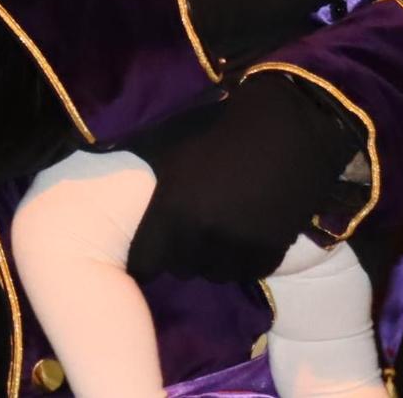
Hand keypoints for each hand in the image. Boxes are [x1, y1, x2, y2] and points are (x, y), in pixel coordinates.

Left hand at [128, 72, 361, 282]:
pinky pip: (249, 272)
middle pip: (180, 269)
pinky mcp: (271, 251)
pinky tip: (246, 234)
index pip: (144, 262)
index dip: (146, 257)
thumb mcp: (174, 154)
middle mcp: (203, 235)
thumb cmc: (222, 133)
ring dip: (214, 259)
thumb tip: (116, 191)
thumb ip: (150, 185)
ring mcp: (239, 247)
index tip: (152, 250)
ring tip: (220, 234)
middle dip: (182, 254)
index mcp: (172, 210)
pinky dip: (245, 259)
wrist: (286, 127)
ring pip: (215, 274)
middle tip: (192, 232)